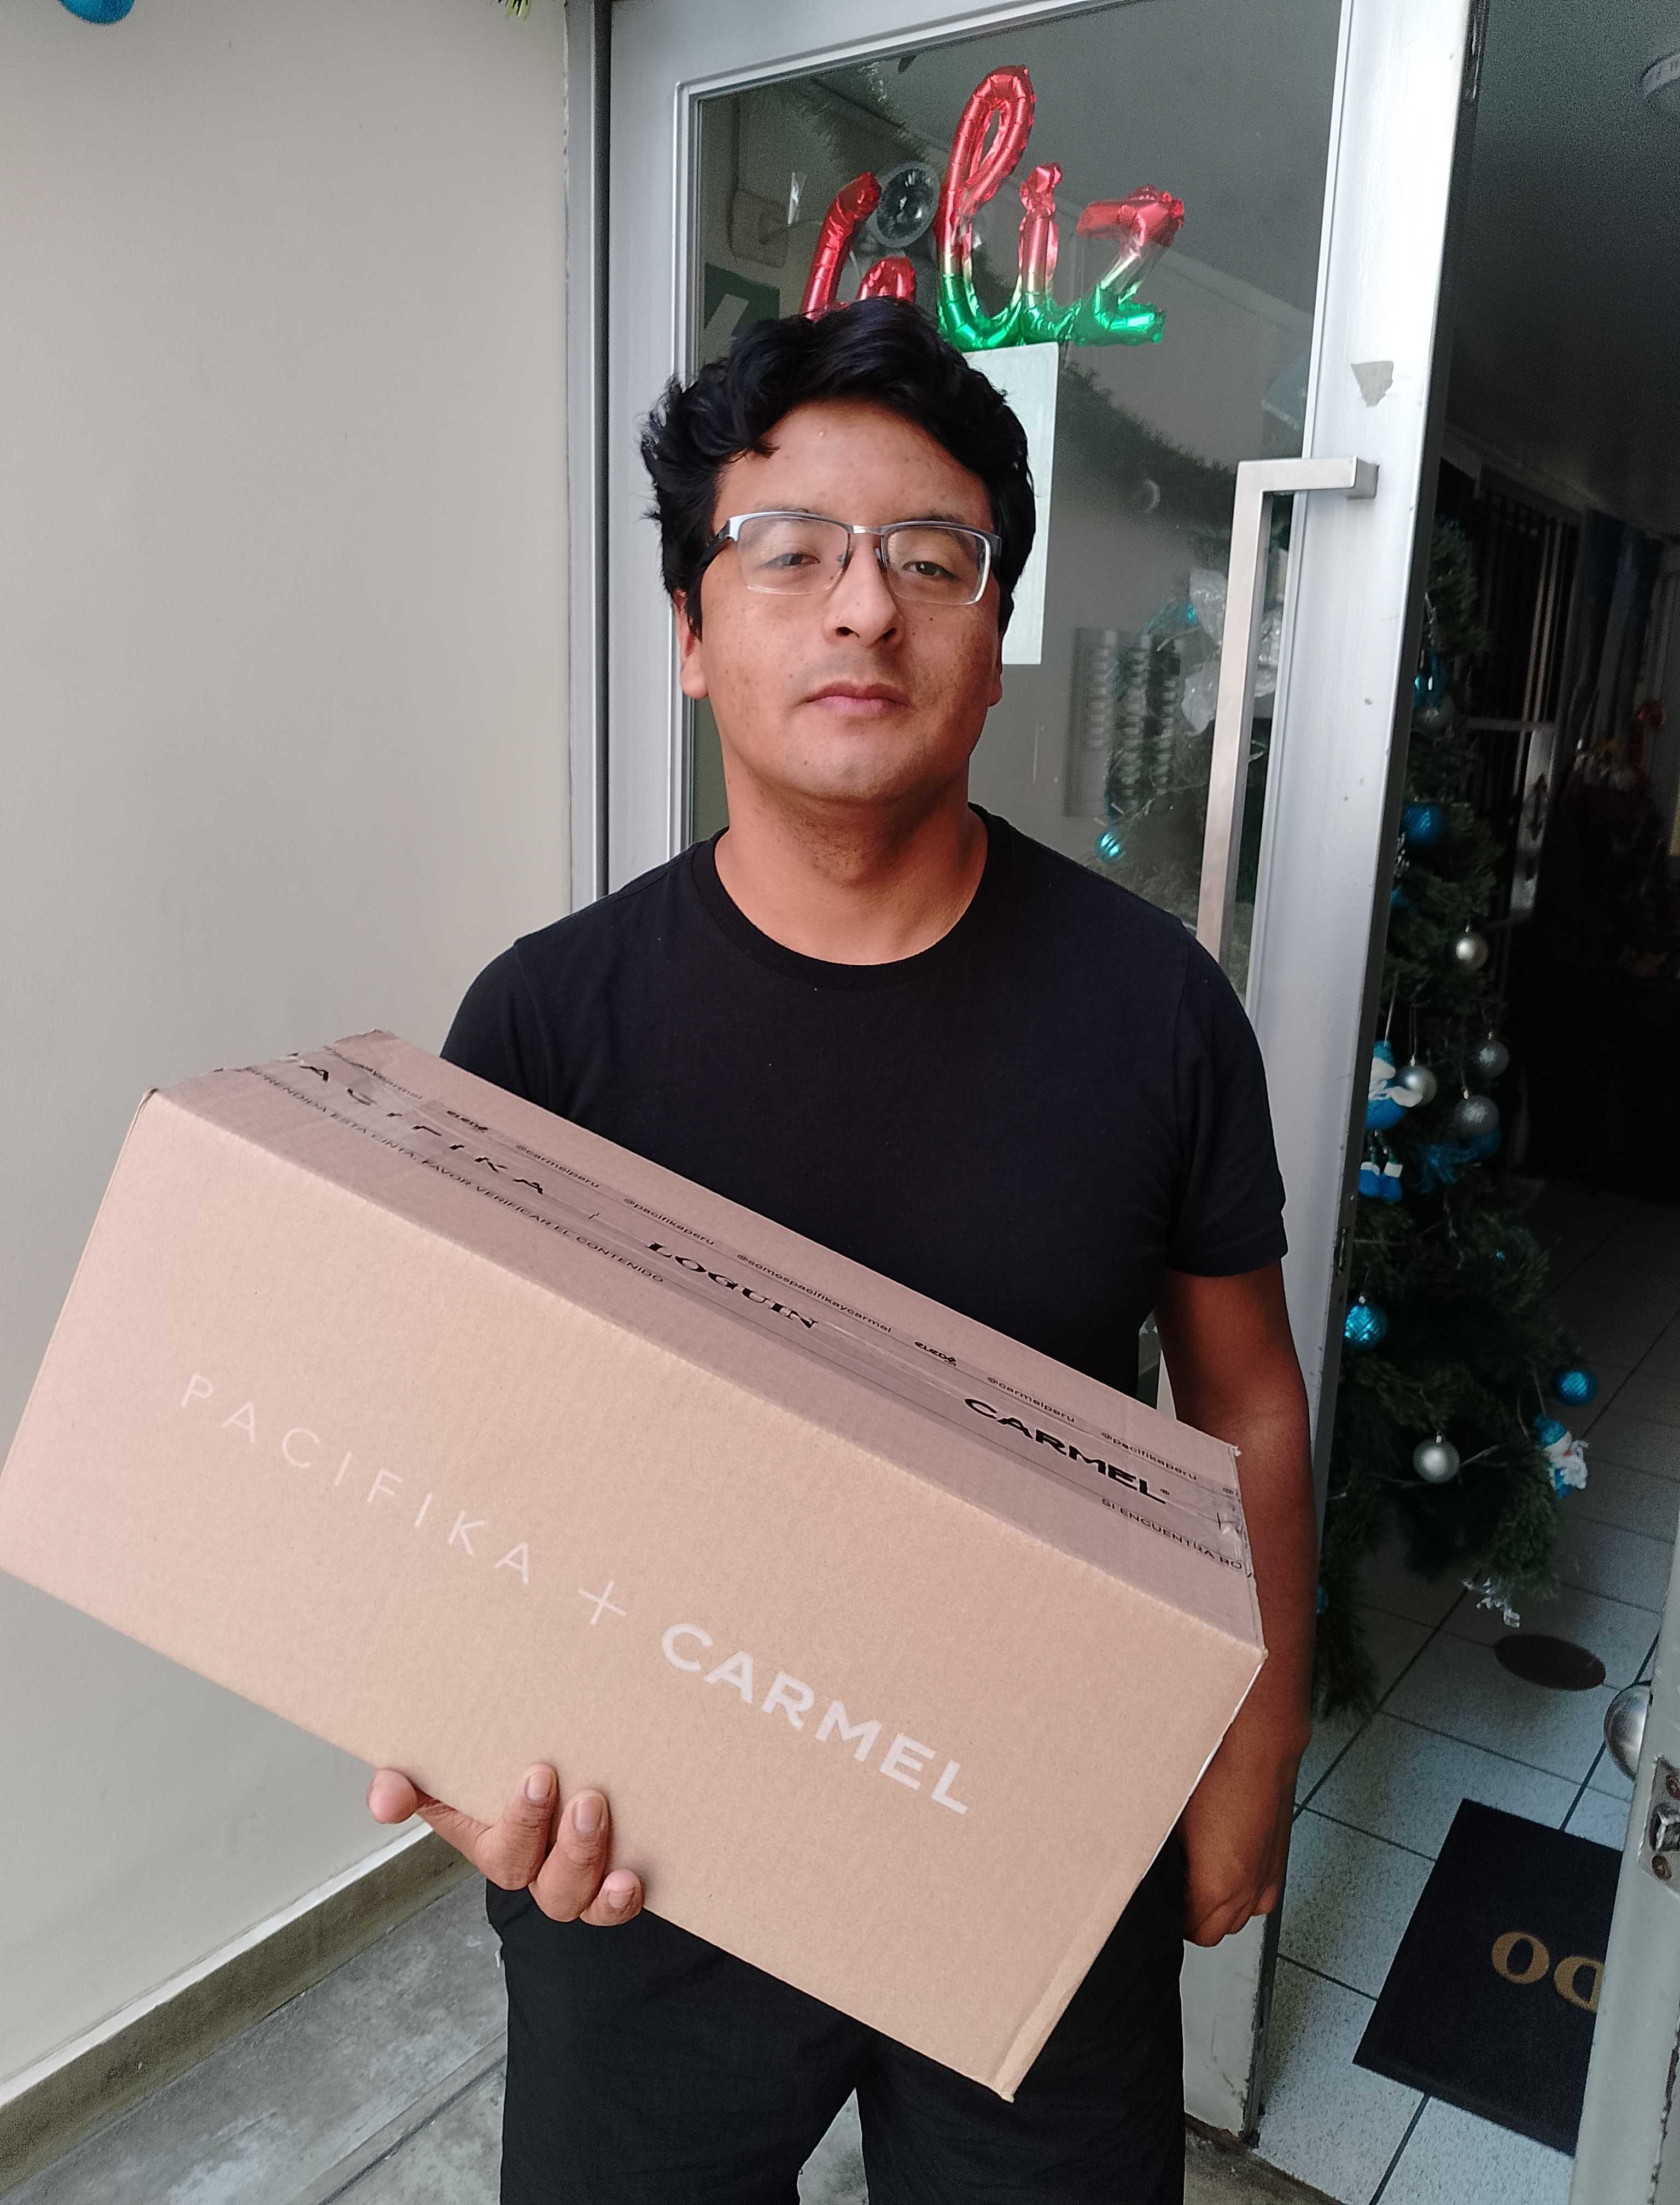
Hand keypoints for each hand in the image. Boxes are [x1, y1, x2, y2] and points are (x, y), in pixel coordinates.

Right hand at [368, 1763, 643, 1925]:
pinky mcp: (608, 1879)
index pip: (497, 1849)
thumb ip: (409, 1780)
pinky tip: (629, 1878)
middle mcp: (531, 1867)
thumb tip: (383, 1799)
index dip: (518, 1824)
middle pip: (539, 1879)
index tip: (539, 1775)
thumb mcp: (453, 1769)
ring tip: (596, 1811)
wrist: (556, 1766)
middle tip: (579, 1794)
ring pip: (571, 1897)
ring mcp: (571, 1879)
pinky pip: (612, 1908)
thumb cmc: (499, 1770)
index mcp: (491, 1839)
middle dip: (557, 1840)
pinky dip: (620, 1900)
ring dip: (585, 1859)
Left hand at [1177, 1717, 1301, 1946]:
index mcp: (1220, 1886)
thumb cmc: (1215, 1771)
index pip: (1192, 1931)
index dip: (1172, 1917)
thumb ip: (1164, 1858)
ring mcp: (1267, 1877)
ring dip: (1220, 1907)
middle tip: (1175, 1887)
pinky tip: (1225, 1862)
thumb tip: (1153, 1870)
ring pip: (1240, 1917)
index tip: (1162, 1898)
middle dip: (1194, 1917)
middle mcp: (1249, 1890)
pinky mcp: (1279, 1862)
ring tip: (1199, 1874)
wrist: (1258, 1744)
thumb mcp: (1171, 1818)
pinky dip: (1243, 1890)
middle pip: (1216, 1932)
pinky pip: (1259, 1897)